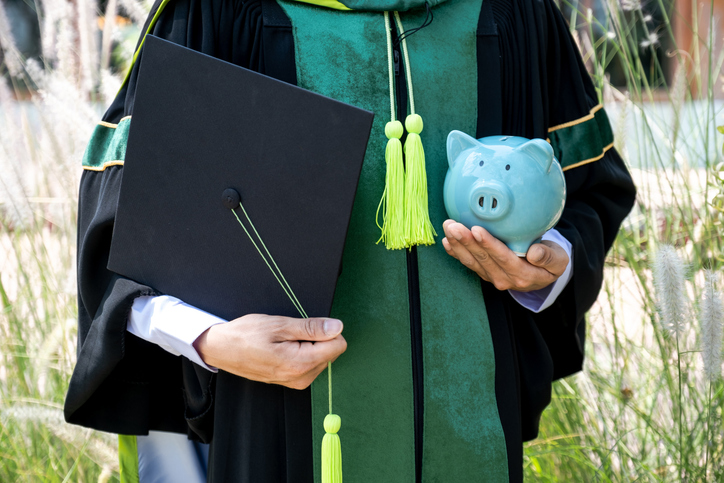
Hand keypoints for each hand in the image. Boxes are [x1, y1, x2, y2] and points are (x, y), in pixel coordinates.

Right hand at [194, 314, 346, 389]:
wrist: (221, 349)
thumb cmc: (246, 335)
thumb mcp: (279, 324)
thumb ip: (312, 328)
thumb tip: (338, 327)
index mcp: (301, 363)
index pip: (338, 346)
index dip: (327, 330)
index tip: (306, 327)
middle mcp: (302, 377)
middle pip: (331, 351)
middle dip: (316, 338)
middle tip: (289, 334)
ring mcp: (297, 382)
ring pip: (321, 357)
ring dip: (308, 345)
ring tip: (283, 341)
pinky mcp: (292, 382)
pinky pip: (310, 363)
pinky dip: (301, 352)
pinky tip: (282, 348)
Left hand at [441, 220, 568, 291]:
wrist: (543, 275)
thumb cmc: (551, 262)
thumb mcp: (558, 260)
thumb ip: (549, 257)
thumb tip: (534, 253)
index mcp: (523, 275)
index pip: (503, 258)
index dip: (489, 245)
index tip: (477, 230)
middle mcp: (504, 279)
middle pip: (483, 259)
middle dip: (466, 241)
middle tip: (454, 225)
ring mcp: (492, 277)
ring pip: (472, 261)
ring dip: (458, 244)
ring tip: (448, 228)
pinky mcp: (484, 272)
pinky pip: (468, 263)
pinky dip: (456, 253)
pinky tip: (447, 242)